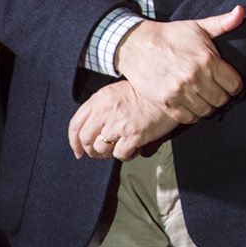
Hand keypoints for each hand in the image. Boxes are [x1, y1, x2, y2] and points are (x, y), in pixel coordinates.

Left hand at [68, 80, 185, 161]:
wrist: (171, 91)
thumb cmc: (146, 92)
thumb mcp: (118, 91)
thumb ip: (101, 107)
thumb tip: (88, 132)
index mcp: (100, 99)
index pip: (76, 124)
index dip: (74, 142)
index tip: (79, 151)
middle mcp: (106, 111)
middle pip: (86, 139)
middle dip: (91, 150)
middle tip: (102, 153)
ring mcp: (119, 124)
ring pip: (101, 149)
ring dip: (109, 153)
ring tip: (122, 148)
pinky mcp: (134, 134)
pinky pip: (120, 154)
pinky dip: (126, 155)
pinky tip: (135, 149)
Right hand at [114, 7, 244, 119]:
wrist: (136, 45)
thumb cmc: (170, 35)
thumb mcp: (198, 26)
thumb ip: (223, 22)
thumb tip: (241, 11)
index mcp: (207, 60)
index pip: (234, 85)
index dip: (235, 85)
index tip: (230, 83)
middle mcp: (195, 78)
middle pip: (222, 100)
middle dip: (223, 96)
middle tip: (218, 91)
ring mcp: (179, 92)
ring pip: (207, 111)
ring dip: (209, 106)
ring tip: (206, 98)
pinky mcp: (165, 102)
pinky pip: (188, 118)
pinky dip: (193, 114)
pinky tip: (193, 105)